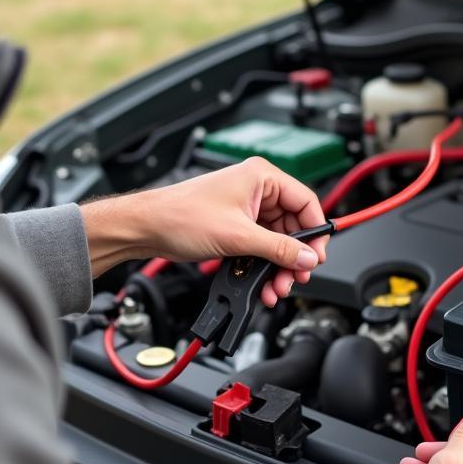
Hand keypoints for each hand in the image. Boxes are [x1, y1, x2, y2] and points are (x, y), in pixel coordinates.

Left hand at [80, 157, 328, 305]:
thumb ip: (278, 249)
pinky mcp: (236, 226)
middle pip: (293, 226)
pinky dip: (264, 266)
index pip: (305, 202)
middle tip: (295, 277)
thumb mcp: (238, 236)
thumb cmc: (180, 216)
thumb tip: (306, 257)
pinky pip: (261, 247)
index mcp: (261, 177)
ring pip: (278, 241)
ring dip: (278, 266)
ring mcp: (246, 208)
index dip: (314, 232)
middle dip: (293, 257)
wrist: (146, 228)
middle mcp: (257, 190)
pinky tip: (263, 283)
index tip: (315, 256)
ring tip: (276, 286)